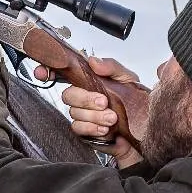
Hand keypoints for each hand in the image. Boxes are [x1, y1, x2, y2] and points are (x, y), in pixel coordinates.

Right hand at [33, 55, 147, 167]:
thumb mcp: (128, 79)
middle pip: (68, 94)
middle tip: (103, 101)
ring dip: (94, 115)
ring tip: (112, 117)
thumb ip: (112, 67)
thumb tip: (94, 61)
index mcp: (91, 82)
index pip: (64, 74)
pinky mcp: (87, 132)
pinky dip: (92, 128)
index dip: (50, 71)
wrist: (147, 129)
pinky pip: (78, 128)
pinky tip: (105, 129)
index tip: (44, 72)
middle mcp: (84, 98)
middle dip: (85, 98)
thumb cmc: (137, 103)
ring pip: (74, 113)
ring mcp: (84, 115)